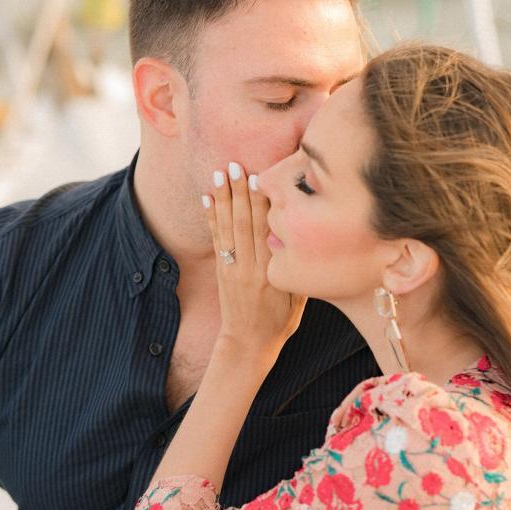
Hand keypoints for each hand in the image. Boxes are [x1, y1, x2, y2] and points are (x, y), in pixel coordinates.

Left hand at [203, 163, 306, 361]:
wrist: (248, 344)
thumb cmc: (280, 321)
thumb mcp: (298, 298)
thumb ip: (296, 268)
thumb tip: (303, 237)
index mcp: (271, 272)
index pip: (265, 230)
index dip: (261, 203)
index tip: (259, 177)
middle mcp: (249, 267)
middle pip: (244, 222)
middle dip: (239, 192)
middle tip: (235, 165)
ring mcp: (232, 268)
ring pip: (227, 227)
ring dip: (223, 198)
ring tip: (220, 173)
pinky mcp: (221, 270)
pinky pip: (216, 239)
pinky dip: (211, 217)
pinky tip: (207, 199)